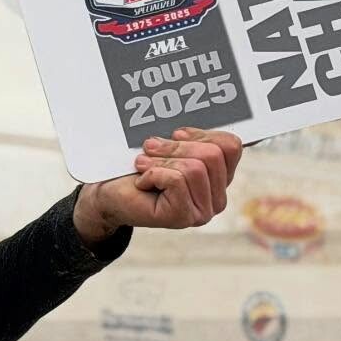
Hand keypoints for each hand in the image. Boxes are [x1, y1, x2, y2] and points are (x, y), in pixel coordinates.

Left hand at [74, 126, 244, 243]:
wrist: (108, 191)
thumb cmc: (139, 167)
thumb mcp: (171, 146)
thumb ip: (193, 138)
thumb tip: (198, 123)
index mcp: (220, 178)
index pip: (231, 146)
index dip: (202, 133)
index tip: (176, 134)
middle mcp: (218, 198)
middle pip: (212, 155)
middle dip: (176, 146)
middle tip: (150, 148)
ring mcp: (203, 211)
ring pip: (195, 168)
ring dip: (162, 161)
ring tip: (144, 164)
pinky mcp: (184, 217)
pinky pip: (177, 180)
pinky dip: (153, 174)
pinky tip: (142, 182)